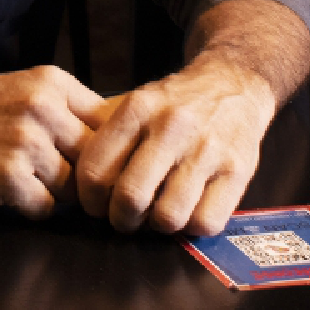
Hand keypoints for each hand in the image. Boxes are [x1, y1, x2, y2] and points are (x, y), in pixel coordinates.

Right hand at [0, 65, 105, 218]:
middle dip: (81, 177)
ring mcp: (27, 142)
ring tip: (22, 178)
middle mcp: (44, 108)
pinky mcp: (9, 176)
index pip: (110, 123)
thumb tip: (122, 142)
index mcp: (53, 82)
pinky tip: (5, 189)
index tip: (96, 163)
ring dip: (53, 193)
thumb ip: (67, 110)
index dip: (106, 150)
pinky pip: (46, 208)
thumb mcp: (23, 91)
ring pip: (73, 188)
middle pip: (95, 159)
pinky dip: (29, 206)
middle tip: (55, 179)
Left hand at [74, 55, 274, 235]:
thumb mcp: (135, 102)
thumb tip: (71, 176)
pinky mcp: (238, 170)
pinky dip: (191, 227)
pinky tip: (187, 212)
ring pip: (168, 216)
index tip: (95, 205)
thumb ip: (104, 134)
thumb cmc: (174, 102)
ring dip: (157, 227)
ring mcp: (207, 149)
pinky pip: (205, 222)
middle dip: (120, 219)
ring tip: (156, 215)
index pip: (96, 169)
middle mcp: (171, 127)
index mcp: (138, 109)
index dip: (89, 200)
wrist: (234, 82)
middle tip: (123, 218)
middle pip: (130, 198)